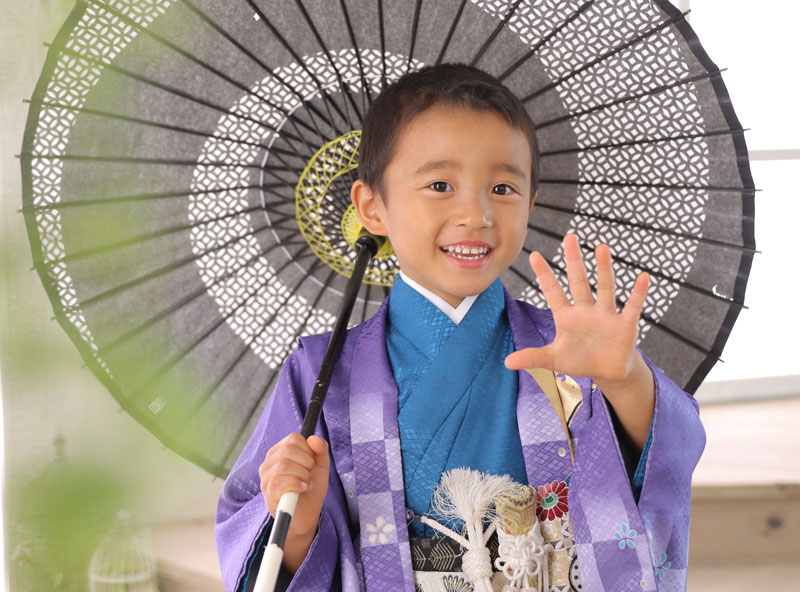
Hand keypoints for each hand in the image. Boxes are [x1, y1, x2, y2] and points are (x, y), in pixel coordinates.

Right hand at [259, 433, 329, 539]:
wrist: (306, 516)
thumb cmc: (310, 490)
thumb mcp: (320, 467)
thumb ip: (320, 450)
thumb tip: (314, 438)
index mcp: (279, 452)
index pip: (293, 438)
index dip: (308, 449)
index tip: (312, 463)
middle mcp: (269, 463)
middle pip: (289, 450)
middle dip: (307, 463)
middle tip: (309, 475)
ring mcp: (265, 478)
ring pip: (284, 465)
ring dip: (302, 475)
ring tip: (306, 484)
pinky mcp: (267, 494)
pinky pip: (279, 482)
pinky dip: (296, 484)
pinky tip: (302, 489)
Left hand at [505, 234, 648, 387]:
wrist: (607, 371)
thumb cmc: (579, 360)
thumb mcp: (554, 359)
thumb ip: (533, 357)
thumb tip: (506, 363)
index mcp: (566, 316)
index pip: (552, 291)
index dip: (544, 275)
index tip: (534, 255)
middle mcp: (585, 310)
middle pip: (578, 282)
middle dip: (574, 261)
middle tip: (569, 237)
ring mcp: (606, 315)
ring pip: (605, 288)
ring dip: (604, 269)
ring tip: (601, 248)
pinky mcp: (625, 325)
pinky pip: (632, 306)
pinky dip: (638, 293)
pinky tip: (643, 277)